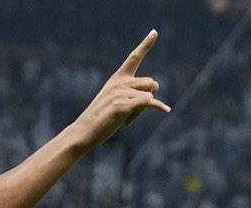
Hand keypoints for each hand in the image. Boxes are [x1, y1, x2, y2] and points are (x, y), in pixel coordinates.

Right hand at [71, 30, 169, 147]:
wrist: (85, 131)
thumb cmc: (103, 117)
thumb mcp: (118, 100)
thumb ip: (136, 92)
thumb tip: (156, 85)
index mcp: (117, 78)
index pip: (134, 57)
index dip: (145, 44)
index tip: (155, 32)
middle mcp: (119, 82)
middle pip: (150, 83)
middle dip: (148, 98)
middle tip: (132, 112)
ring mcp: (120, 93)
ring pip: (150, 95)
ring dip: (144, 109)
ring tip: (127, 118)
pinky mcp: (122, 105)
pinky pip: (148, 102)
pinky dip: (158, 106)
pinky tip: (166, 110)